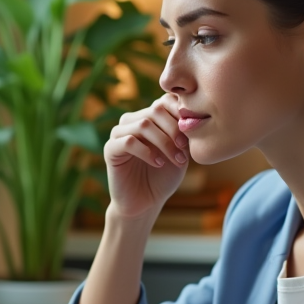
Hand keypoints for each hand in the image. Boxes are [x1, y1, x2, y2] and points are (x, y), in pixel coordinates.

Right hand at [105, 94, 189, 220]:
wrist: (146, 203)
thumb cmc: (164, 177)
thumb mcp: (180, 152)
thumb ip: (183, 133)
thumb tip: (192, 114)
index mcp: (149, 117)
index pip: (164, 100)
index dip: (181, 113)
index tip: (193, 133)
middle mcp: (132, 121)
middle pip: (155, 110)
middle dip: (175, 129)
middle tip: (185, 148)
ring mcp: (119, 133)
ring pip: (144, 125)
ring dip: (164, 142)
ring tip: (177, 159)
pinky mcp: (110, 149)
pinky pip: (128, 141)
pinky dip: (147, 152)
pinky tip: (158, 163)